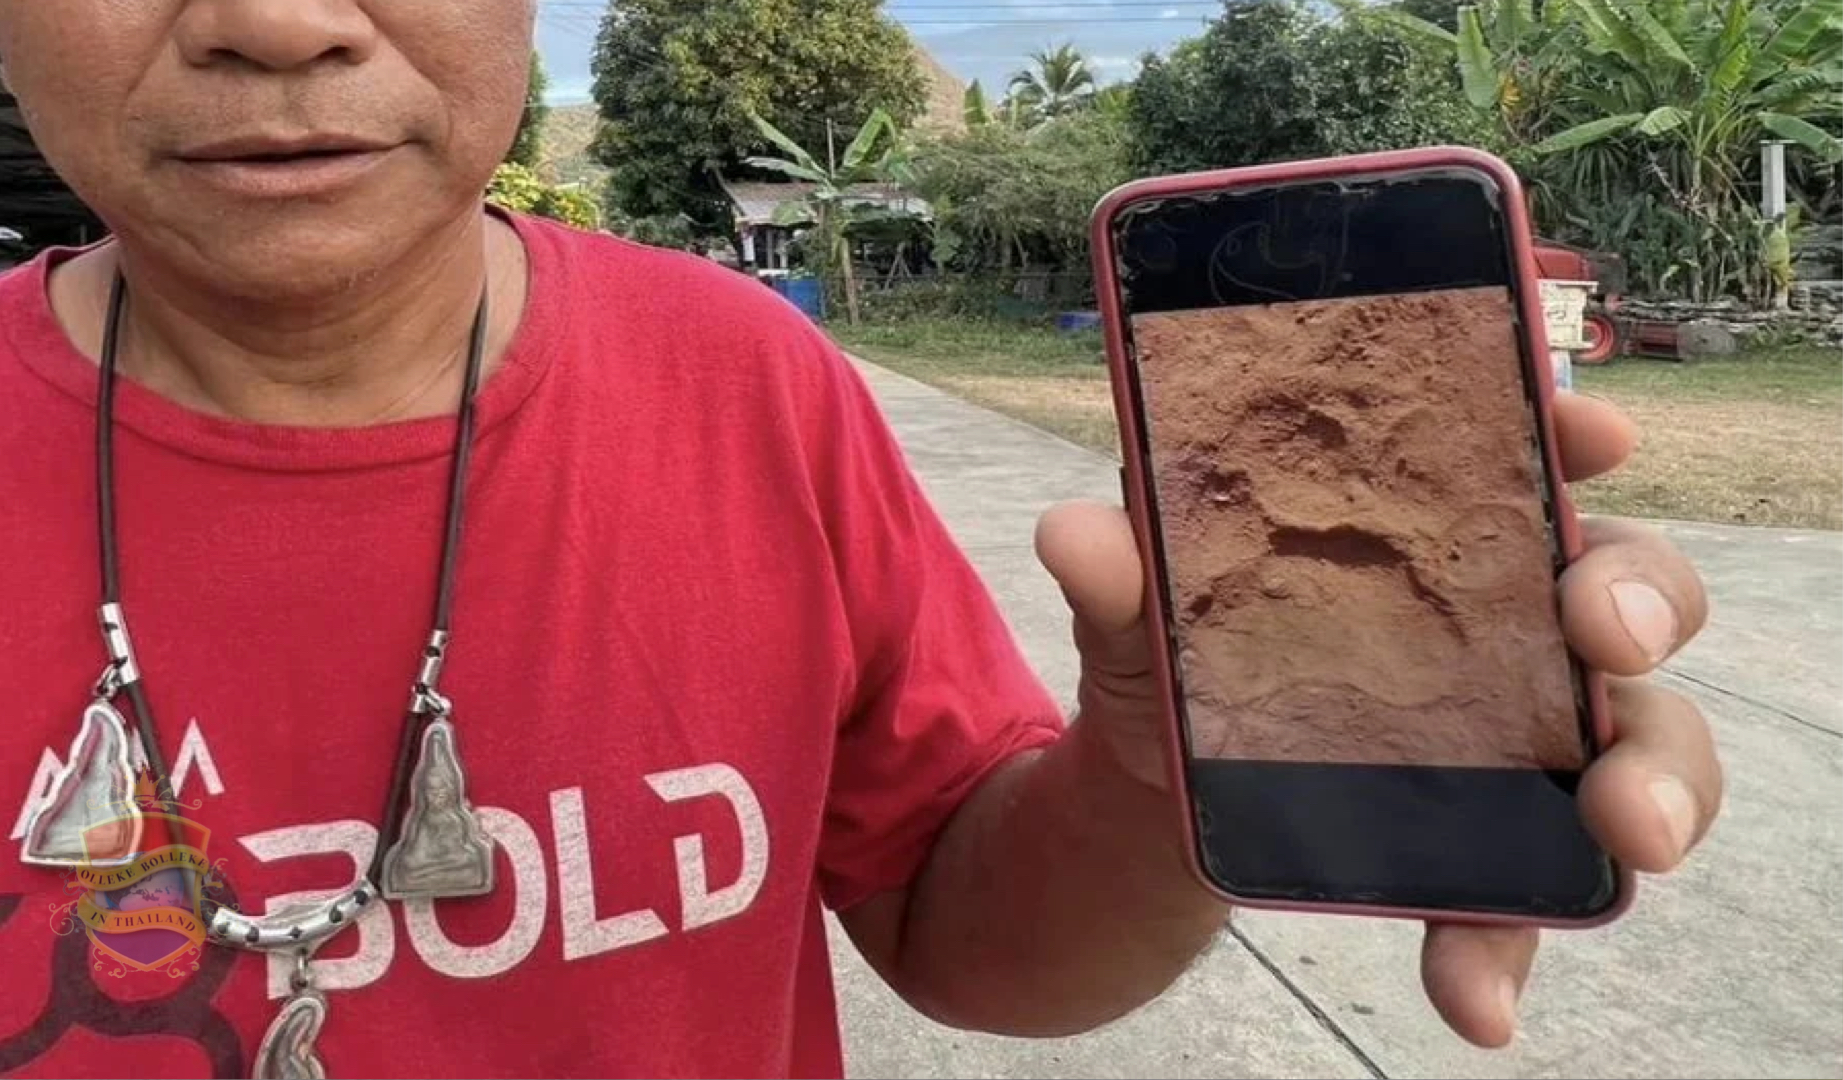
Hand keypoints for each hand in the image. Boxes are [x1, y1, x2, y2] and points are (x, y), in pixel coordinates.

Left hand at [1033, 392, 1723, 1048]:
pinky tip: (1475, 999)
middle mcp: (1510, 624)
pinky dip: (1509, 946)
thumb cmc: (1189, 657)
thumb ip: (1123, 573)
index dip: (1575, 436)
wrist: (1159, 796)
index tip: (1593, 431)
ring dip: (1655, 788)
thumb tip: (1074, 537)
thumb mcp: (1144, 613)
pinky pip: (1535, 897)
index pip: (1530, 459)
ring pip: (1643, 746)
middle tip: (1609, 639)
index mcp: (1437, 530)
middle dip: (1643, 603)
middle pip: (1630, 591)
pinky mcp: (1494, 847)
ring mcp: (1525, 740)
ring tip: (1629, 836)